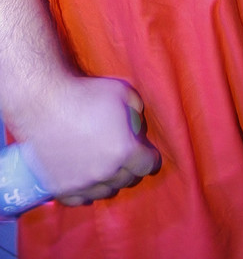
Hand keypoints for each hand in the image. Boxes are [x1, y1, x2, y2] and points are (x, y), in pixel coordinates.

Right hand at [15, 75, 160, 205]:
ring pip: (105, 192)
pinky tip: (86, 182)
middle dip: (130, 168)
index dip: (149, 158)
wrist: (44, 103)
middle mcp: (106, 172)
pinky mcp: (60, 188)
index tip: (145, 153)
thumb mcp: (122, 91)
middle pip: (127, 180)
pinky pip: (79, 200)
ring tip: (105, 168)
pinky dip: (85, 193)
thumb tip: (137, 122)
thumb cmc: (85, 94)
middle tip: (124, 156)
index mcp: (125, 151)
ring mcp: (82, 183)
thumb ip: (136, 108)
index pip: (148, 165)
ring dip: (109, 181)